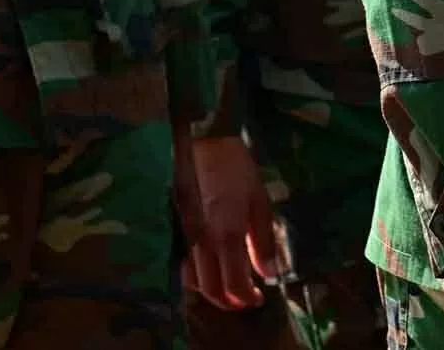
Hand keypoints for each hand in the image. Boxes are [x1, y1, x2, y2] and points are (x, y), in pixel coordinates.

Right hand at [177, 133, 278, 310]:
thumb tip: (269, 273)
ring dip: (211, 291)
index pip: (234, 286)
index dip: (247, 299)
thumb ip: (263, 241)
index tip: (259, 298)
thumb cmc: (236, 169)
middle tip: (245, 299)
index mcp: (227, 237)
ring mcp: (184, 237)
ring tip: (228, 285)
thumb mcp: (259, 202)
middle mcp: (202, 243)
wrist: (204, 141)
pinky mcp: (174, 228)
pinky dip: (194, 275)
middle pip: (211, 290)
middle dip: (230, 302)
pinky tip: (208, 268)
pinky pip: (181, 264)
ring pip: (192, 281)